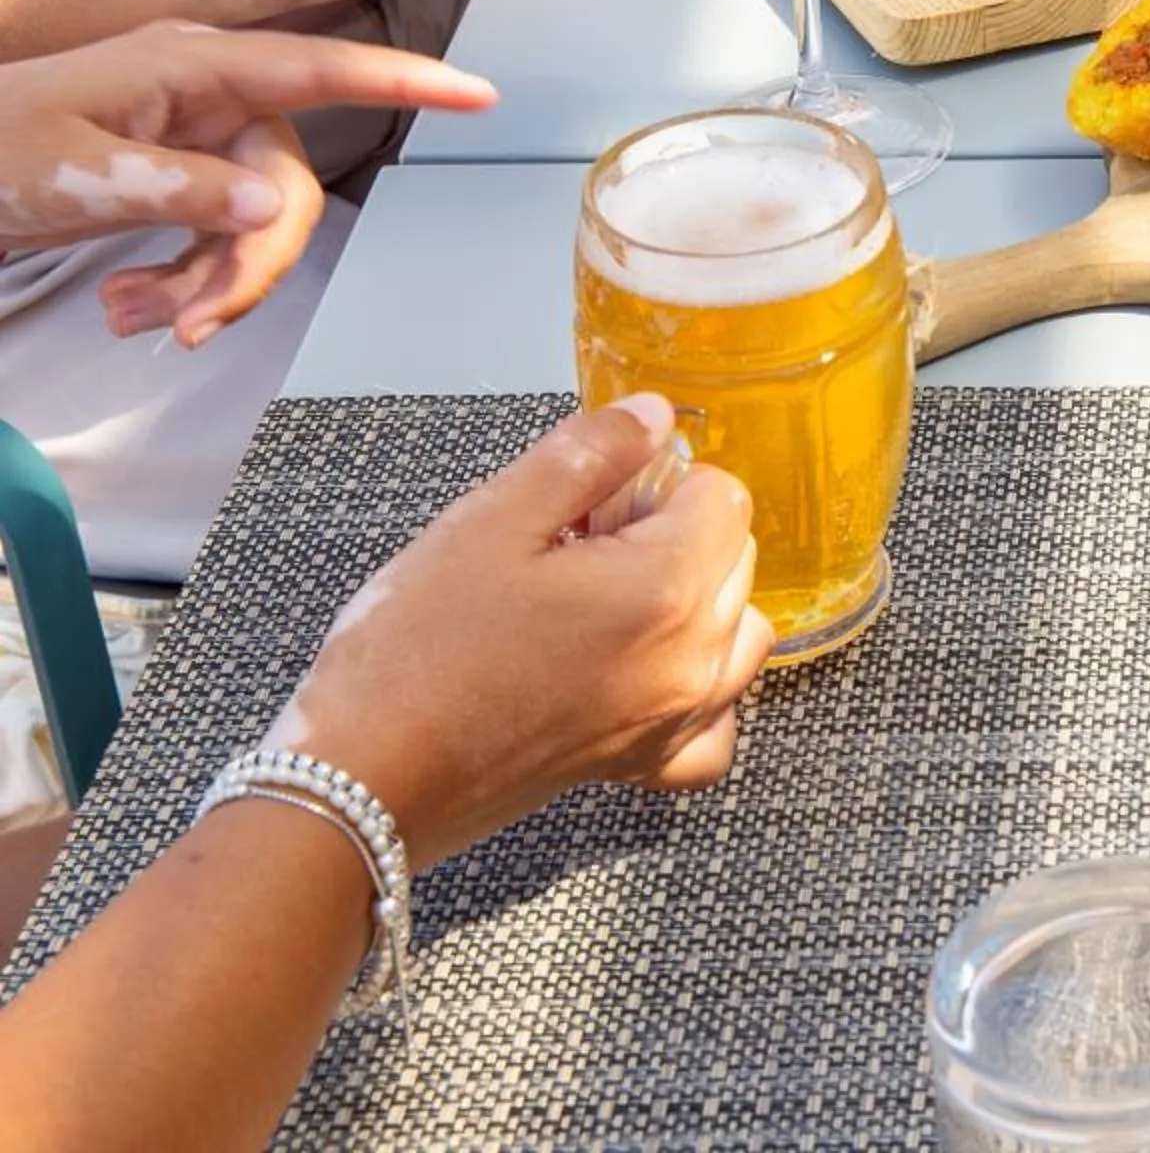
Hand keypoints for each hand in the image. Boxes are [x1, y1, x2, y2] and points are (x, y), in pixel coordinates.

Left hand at [0, 23, 494, 346]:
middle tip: (192, 326)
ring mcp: (196, 141)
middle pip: (285, 187)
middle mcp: (208, 99)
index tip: (479, 95)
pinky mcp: (178, 182)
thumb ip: (179, 187)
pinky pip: (218, 240)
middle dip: (249, 265)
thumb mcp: (76, 172)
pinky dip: (184, 285)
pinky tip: (129, 308)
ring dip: (208, 286)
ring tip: (134, 319)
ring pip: (255, 226)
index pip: (319, 70)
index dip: (404, 81)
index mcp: (192, 68)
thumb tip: (268, 209)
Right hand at [270, 397, 772, 869]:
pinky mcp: (645, 764)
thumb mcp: (490, 519)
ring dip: (693, 600)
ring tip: (603, 599)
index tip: (592, 502)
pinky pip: (716, 720)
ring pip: (739, 630)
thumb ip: (588, 453)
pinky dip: (700, 688)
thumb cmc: (414, 652)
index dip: (658, 482)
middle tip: (577, 548)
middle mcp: (691, 660)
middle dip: (673, 534)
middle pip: (735, 556)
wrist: (365, 778)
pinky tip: (643, 669)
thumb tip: (653, 417)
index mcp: (663, 591)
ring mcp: (675, 720)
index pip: (722, 496)